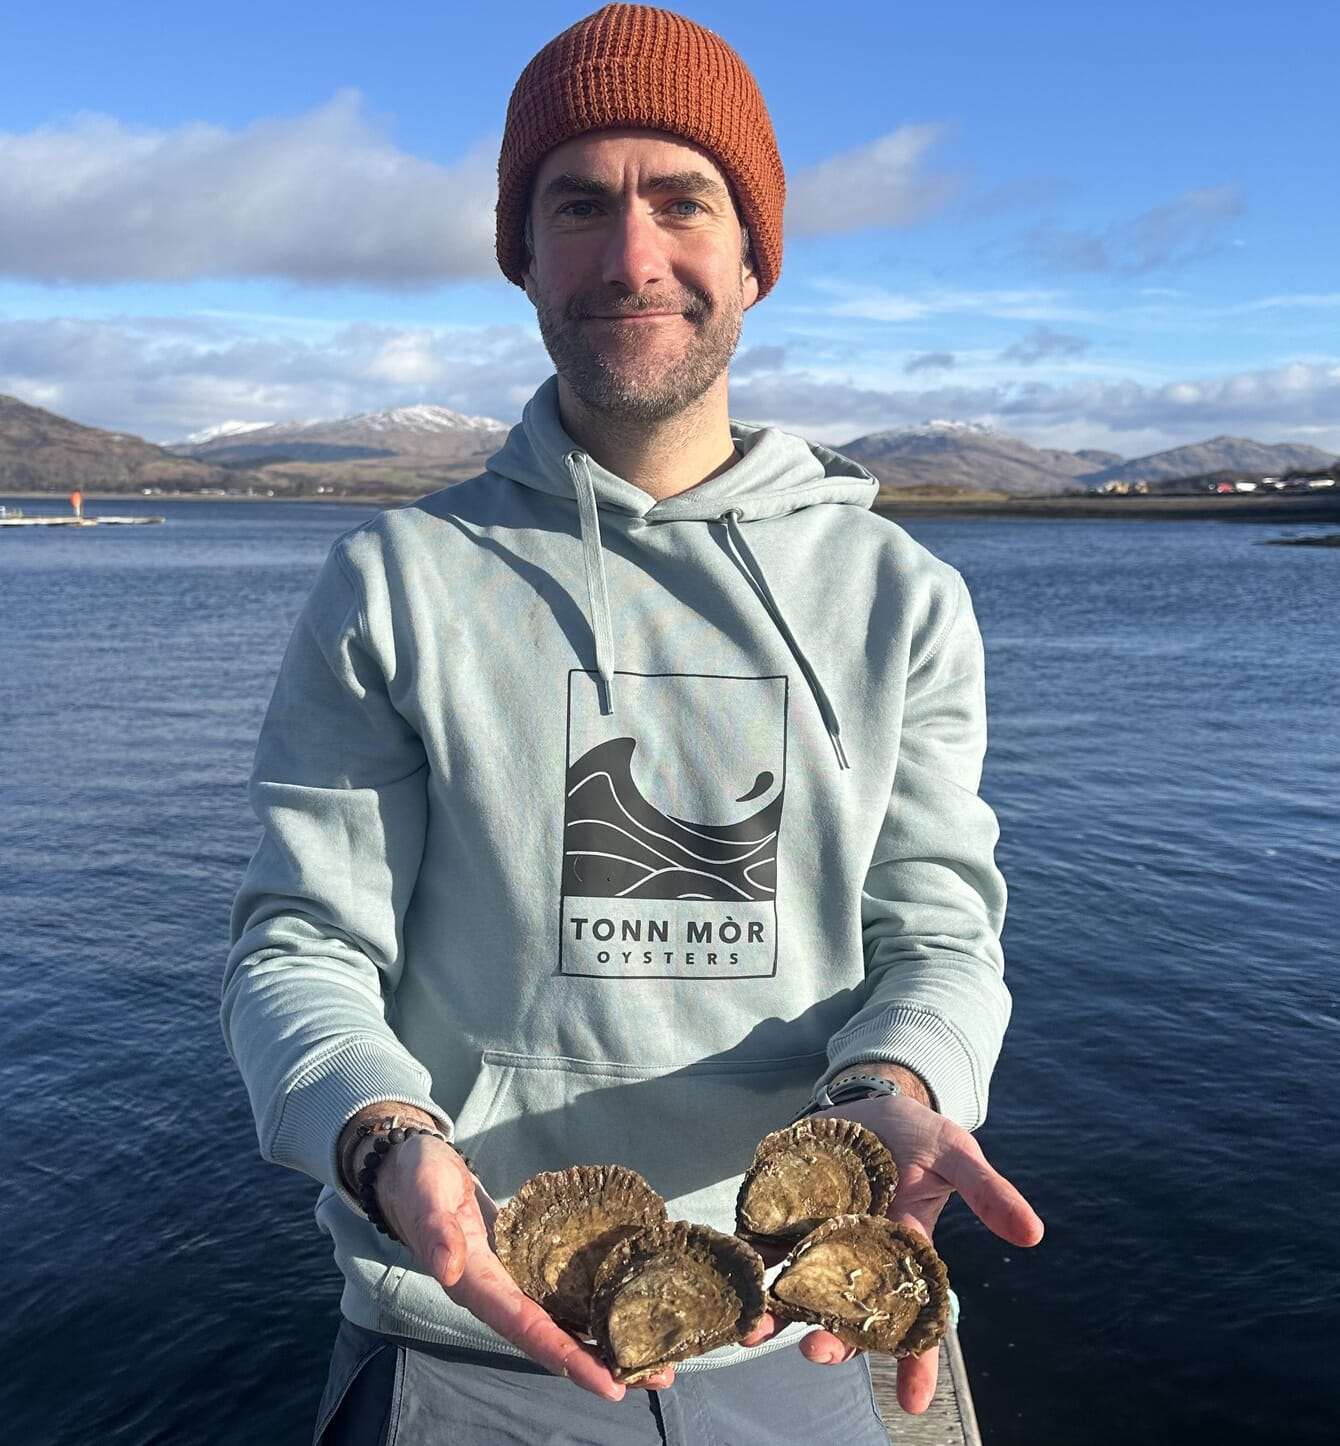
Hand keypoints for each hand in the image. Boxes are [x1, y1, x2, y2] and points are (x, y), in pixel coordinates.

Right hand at [371, 1134, 674, 1400]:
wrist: (410, 1170)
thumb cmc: (418, 1179)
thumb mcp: (424, 1194)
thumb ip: (434, 1231)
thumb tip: (449, 1270)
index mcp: (473, 1283)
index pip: (525, 1326)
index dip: (565, 1354)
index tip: (607, 1381)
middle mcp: (496, 1292)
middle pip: (552, 1337)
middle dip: (600, 1361)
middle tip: (656, 1378)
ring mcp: (511, 1280)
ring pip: (562, 1321)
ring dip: (605, 1342)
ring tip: (657, 1361)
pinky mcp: (523, 1264)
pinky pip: (561, 1294)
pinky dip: (593, 1308)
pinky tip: (626, 1312)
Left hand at [741, 1094, 1042, 1413]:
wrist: (867, 1102)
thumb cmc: (918, 1137)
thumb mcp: (956, 1156)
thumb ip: (986, 1194)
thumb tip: (1032, 1234)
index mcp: (905, 1253)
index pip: (916, 1318)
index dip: (917, 1362)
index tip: (916, 1403)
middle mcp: (858, 1256)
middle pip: (847, 1313)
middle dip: (835, 1339)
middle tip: (820, 1351)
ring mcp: (817, 1236)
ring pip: (797, 1288)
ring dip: (777, 1314)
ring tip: (756, 1330)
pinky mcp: (782, 1212)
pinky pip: (762, 1245)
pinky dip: (746, 1262)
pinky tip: (733, 1276)